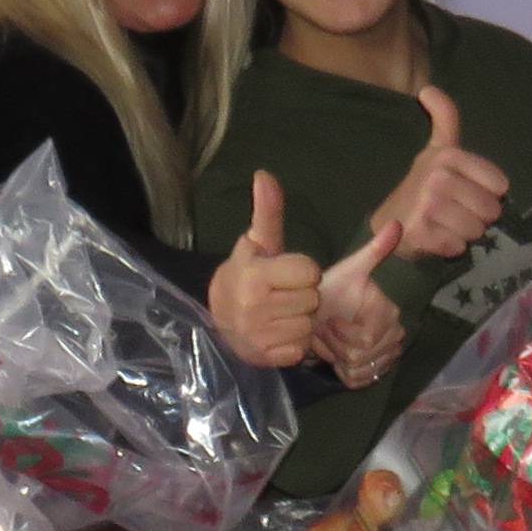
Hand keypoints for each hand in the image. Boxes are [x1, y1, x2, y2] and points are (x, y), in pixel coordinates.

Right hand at [204, 171, 323, 369]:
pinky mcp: (265, 357)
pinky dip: (293, 343)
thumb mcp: (256, 243)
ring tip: (280, 314)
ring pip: (308, 325)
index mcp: (255, 276)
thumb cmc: (246, 274)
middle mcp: (254, 307)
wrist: (218, 317)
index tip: (286, 273)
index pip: (310, 272)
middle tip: (282, 295)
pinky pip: (300, 348)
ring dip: (300, 320)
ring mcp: (258, 335)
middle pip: (312, 299)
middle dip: (303, 296)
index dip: (303, 271)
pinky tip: (278, 333)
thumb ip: (267, 212)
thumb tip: (265, 174)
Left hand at [313, 224, 407, 388]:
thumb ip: (374, 250)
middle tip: (325, 330)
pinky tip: (334, 355)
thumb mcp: (350, 268)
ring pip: (357, 371)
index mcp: (389, 315)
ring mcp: (386, 356)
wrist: (329, 308)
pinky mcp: (375, 371)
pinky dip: (341, 371)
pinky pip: (357, 381)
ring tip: (328, 340)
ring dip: (336, 357)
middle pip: (360, 358)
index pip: (366, 340)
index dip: (342, 335)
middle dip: (336, 345)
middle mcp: (394, 337)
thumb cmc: (336, 289)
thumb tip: (397, 224)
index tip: (329, 321)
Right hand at [365, 85, 509, 262]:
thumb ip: (444, 118)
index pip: (500, 186)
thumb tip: (427, 87)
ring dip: (465, 234)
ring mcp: (427, 205)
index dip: (488, 195)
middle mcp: (436, 177)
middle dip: (478, 218)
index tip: (466, 193)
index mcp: (447, 156)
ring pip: (476, 230)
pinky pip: (458, 246)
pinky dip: (450, 248)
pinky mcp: (420, 232)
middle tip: (455, 214)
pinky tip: (435, 239)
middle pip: (490, 210)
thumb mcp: (437, 149)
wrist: (388, 223)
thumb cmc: (422, 186)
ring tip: (445, 226)